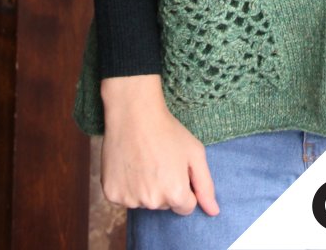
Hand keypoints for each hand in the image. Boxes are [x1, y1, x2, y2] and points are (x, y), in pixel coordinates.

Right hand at [99, 74, 219, 216]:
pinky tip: (129, 164)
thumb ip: (206, 185)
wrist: (133, 113)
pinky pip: (124, 197)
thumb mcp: (195, 152)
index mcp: (176, 193)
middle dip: (165, 187)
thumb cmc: (167, 131)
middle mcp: (152, 201)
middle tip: (159, 161)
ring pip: (144, 202)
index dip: (183, 186)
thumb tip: (214, 212)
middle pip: (164, 204)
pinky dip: (127, 185)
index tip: (176, 167)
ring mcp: (130, 199)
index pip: (186, 207)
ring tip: (143, 160)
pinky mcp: (111, 194)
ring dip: (145, 187)